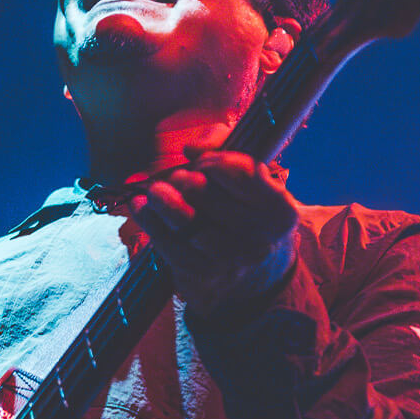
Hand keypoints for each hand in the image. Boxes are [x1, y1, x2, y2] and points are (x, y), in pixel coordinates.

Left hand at [126, 147, 298, 318]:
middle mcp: (261, 238)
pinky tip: (140, 208)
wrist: (248, 268)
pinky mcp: (206, 277)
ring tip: (153, 191)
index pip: (244, 174)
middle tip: (175, 177)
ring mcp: (233, 261)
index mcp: (279, 209)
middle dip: (185, 182)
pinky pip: (172, 248)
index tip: (199, 161)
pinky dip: (151, 224)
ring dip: (164, 204)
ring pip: (189, 226)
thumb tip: (192, 148)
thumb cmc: (241, 206)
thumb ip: (221, 142)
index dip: (214, 161)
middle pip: (210, 199)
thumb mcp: (245, 171)